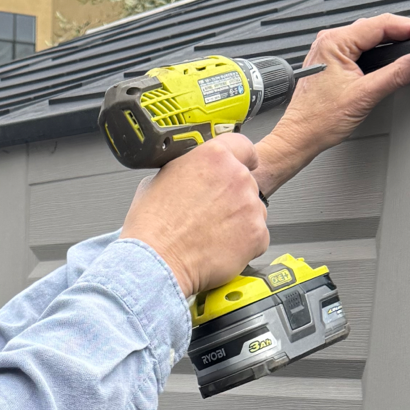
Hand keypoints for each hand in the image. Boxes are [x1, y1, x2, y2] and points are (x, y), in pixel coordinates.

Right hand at [120, 133, 268, 301]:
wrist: (156, 262)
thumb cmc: (152, 227)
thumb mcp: (159, 180)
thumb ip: (185, 171)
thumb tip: (188, 177)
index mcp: (213, 156)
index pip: (243, 146)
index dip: (243, 158)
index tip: (244, 165)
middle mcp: (236, 176)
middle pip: (247, 182)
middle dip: (233, 198)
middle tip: (211, 215)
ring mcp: (250, 205)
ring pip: (254, 211)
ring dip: (240, 221)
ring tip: (212, 236)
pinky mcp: (257, 234)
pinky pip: (257, 237)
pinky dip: (243, 245)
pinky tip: (219, 249)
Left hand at [256, 13, 409, 195]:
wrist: (299, 138)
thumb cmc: (318, 120)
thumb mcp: (365, 95)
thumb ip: (398, 74)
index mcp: (334, 42)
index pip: (382, 23)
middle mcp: (330, 41)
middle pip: (377, 27)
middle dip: (403, 33)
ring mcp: (329, 51)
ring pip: (369, 37)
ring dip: (391, 42)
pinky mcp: (331, 62)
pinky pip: (360, 48)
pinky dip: (378, 52)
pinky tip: (390, 58)